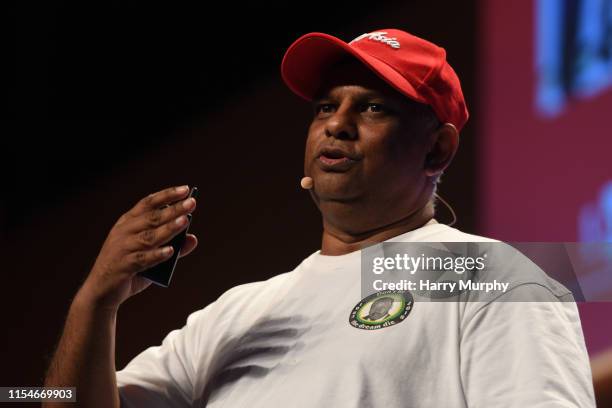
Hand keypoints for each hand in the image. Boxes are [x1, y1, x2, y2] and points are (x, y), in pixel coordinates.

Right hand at [77, 185, 197, 310]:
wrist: (101, 292)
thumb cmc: (128, 269)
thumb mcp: (150, 256)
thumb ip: (172, 248)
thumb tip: (193, 239)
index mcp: (127, 223)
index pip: (147, 203)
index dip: (167, 195)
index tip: (185, 189)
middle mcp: (123, 232)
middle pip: (152, 217)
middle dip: (173, 209)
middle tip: (192, 203)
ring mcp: (122, 249)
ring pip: (148, 236)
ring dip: (168, 228)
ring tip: (185, 221)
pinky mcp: (122, 266)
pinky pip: (142, 259)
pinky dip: (157, 255)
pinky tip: (171, 251)